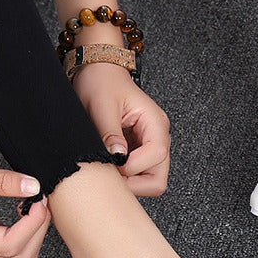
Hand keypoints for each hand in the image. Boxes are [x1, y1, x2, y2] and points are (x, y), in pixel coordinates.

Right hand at [0, 144, 50, 257]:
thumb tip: (32, 187)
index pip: (9, 245)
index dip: (32, 225)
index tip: (39, 201)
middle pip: (20, 255)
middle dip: (38, 229)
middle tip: (40, 200)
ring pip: (21, 254)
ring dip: (35, 231)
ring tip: (34, 204)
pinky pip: (15, 244)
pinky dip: (28, 229)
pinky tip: (26, 208)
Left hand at [73, 62, 170, 196]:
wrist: (99, 74)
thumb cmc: (102, 83)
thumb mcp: (102, 104)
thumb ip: (110, 132)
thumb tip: (117, 157)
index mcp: (155, 123)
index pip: (157, 155)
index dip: (133, 166)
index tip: (112, 163)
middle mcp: (158, 137)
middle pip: (158, 178)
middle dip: (135, 183)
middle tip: (111, 176)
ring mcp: (151, 147)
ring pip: (150, 181)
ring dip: (129, 181)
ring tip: (108, 169)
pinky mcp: (140, 152)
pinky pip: (138, 175)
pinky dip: (124, 177)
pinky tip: (109, 166)